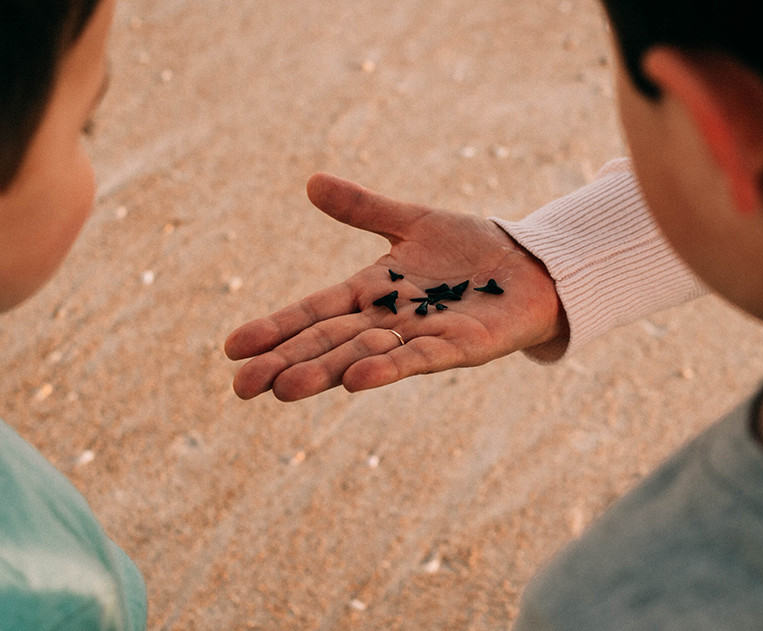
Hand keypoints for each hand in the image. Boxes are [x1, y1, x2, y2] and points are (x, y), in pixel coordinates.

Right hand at [225, 174, 565, 400]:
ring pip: (363, 356)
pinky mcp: (458, 346)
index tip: (231, 348)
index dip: (275, 328)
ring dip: (325, 372)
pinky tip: (356, 383)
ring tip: (285, 388)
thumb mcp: (412, 220)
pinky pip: (417, 360)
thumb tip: (310, 182)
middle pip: (327, 342)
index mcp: (372, 291)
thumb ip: (363, 208)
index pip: (313, 312)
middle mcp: (388, 320)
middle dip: (285, 363)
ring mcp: (420, 336)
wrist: (530, 265)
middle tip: (241, 388)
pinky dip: (388, 369)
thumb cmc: (471, 247)